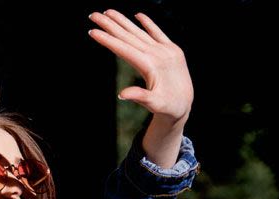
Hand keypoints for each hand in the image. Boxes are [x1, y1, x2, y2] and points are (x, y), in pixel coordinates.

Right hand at [88, 10, 193, 124]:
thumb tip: (121, 94)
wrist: (185, 106)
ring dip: (123, 21)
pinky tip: (138, 15)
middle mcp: (158, 53)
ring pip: (140, 32)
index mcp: (151, 64)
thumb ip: (140, 96)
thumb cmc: (168, 107)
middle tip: (93, 15)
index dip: (107, 40)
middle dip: (110, 25)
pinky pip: (158, 33)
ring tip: (108, 11)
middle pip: (129, 36)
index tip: (92, 31)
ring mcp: (166, 49)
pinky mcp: (172, 49)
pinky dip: (148, 23)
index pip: (124, 49)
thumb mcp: (154, 104)